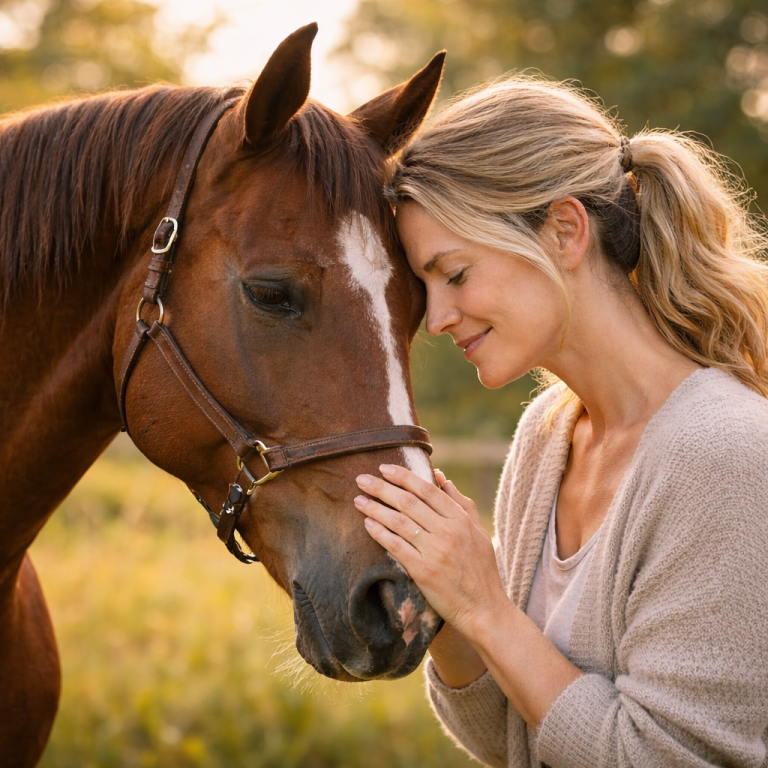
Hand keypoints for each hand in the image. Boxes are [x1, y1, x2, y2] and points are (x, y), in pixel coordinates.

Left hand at [354, 465, 505, 637]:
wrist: (484, 609)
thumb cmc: (481, 569)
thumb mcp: (478, 530)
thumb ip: (460, 502)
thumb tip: (439, 476)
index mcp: (461, 519)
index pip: (427, 489)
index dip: (403, 476)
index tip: (384, 468)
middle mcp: (448, 531)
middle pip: (408, 502)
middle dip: (382, 487)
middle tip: (362, 479)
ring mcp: (435, 551)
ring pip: (399, 522)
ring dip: (375, 508)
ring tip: (358, 500)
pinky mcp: (424, 571)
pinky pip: (396, 547)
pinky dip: (380, 533)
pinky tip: (367, 524)